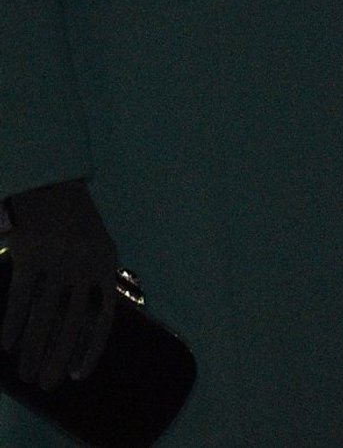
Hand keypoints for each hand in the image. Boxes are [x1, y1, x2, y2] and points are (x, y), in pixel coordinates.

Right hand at [1, 180, 118, 390]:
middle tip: (46, 384)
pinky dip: (12, 324)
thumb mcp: (97, 248)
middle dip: (58, 358)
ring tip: (24, 372)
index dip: (91, 348)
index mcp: (106, 265)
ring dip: (32, 348)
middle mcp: (86, 265)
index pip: (104, 317)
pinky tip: (5, 346)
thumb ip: (95, 281)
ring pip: (44, 316)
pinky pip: (20, 298)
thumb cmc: (75, 223)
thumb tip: (89, 325)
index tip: (79, 374)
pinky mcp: (31, 254)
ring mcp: (58, 260)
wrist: (52, 184)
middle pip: (72, 323)